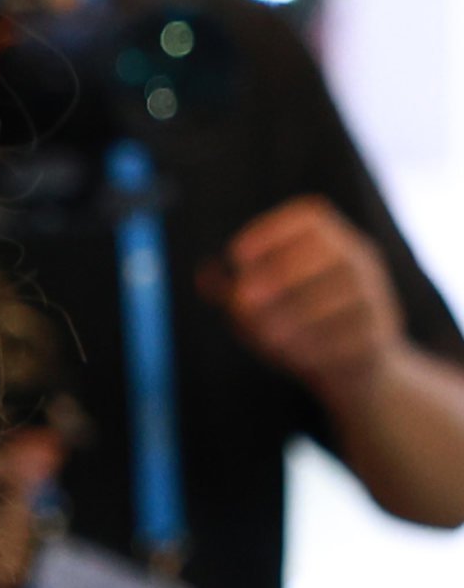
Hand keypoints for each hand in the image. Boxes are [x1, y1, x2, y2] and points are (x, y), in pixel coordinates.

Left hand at [210, 197, 405, 402]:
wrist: (359, 369)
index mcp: (331, 242)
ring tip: (267, 337)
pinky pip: (354, 335)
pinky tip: (296, 356)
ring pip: (344, 297)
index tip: (238, 254)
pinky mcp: (381, 335)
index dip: (272, 231)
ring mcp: (375, 297)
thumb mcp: (262, 305)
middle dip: (283, 274)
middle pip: (330, 253)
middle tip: (244, 300)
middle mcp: (360, 262)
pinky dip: (321, 345)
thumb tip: (205, 276)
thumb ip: (233, 290)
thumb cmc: (299, 326)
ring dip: (299, 317)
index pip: (309, 218)